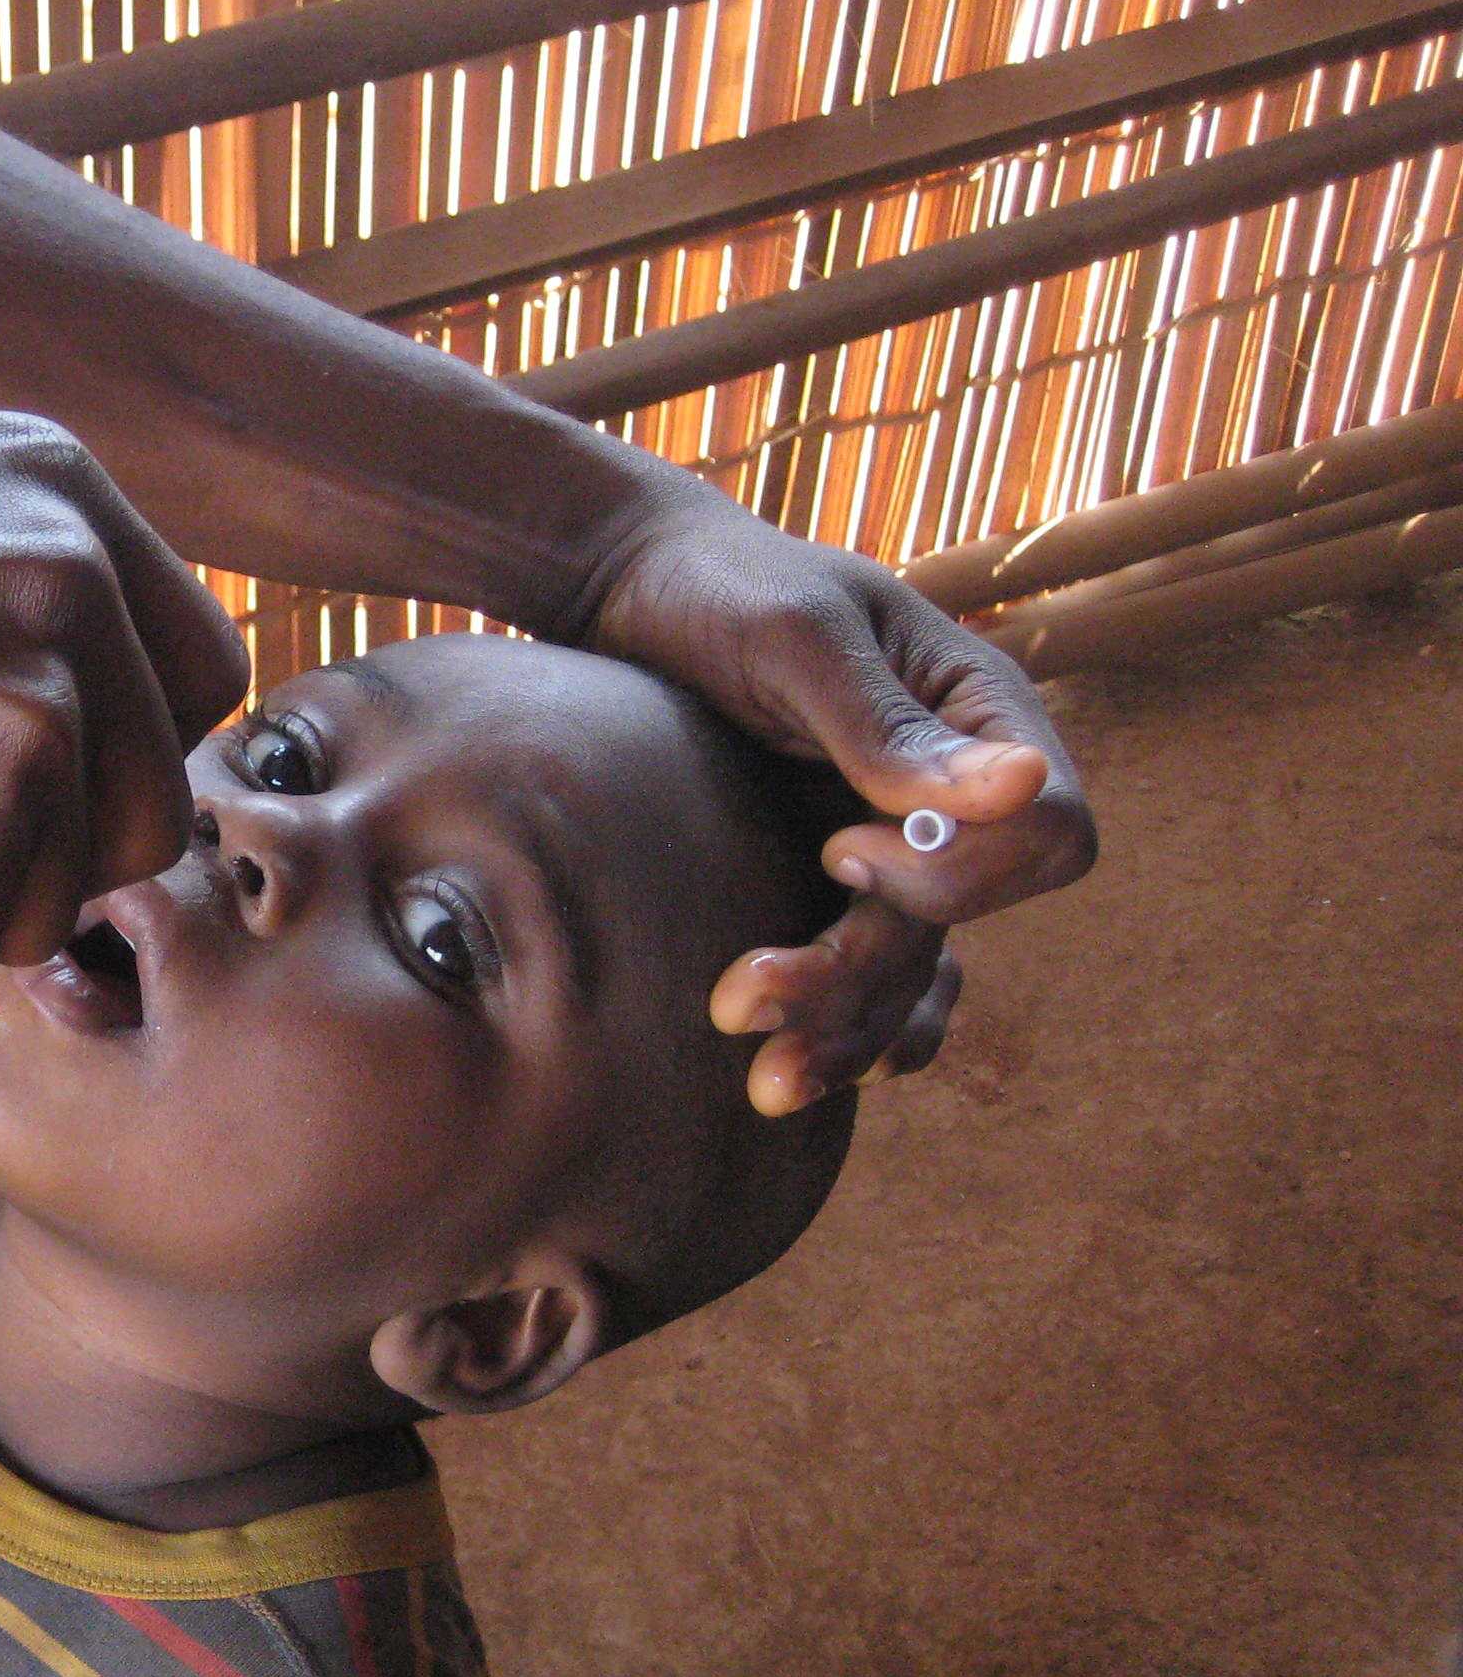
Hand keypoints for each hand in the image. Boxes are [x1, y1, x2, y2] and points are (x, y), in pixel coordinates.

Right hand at [0, 412, 248, 1016]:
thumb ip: (18, 592)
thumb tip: (94, 720)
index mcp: (70, 502)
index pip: (193, 681)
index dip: (114, 757)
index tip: (22, 783)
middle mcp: (79, 607)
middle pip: (144, 820)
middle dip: (37, 858)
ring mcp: (31, 735)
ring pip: (45, 911)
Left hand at [582, 493, 1093, 1109]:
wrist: (623, 595)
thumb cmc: (718, 591)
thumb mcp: (798, 638)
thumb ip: (889, 724)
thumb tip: (1027, 783)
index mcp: (979, 715)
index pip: (1053, 837)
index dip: (961, 872)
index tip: (838, 850)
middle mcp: (949, 795)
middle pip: (963, 927)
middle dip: (861, 977)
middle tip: (738, 998)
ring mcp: (888, 847)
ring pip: (908, 974)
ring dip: (844, 1033)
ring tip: (761, 1085)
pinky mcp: (818, 886)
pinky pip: (876, 983)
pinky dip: (852, 1033)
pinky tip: (801, 1072)